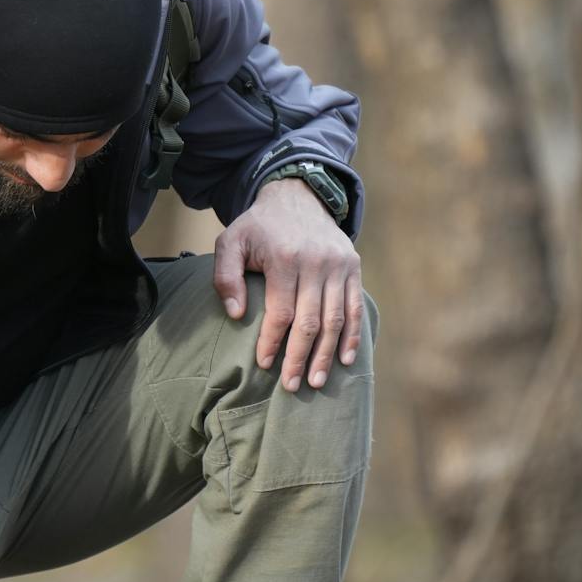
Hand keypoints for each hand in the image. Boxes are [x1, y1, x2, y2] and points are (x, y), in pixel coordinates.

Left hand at [213, 177, 362, 390]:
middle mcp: (317, 262)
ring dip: (325, 354)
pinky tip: (345, 360)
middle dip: (300, 357)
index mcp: (285, 257)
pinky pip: (355, 308)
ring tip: (315, 381)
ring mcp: (339, 265)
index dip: (272, 341)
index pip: (281, 312)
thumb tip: (236, 315)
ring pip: (335, 319)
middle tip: (292, 386)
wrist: (297, 195)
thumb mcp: (230, 242)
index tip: (263, 365)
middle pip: (310, 321)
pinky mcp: (353, 267)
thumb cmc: (258, 226)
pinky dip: (351, 336)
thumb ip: (226, 277)